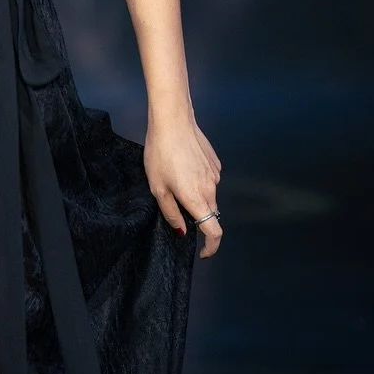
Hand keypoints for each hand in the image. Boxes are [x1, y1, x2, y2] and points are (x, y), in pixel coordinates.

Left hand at [144, 115, 222, 257]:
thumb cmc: (160, 153)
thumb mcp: (158, 188)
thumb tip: (182, 231)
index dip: (211, 247)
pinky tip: (183, 168)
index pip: (214, 232)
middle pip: (211, 215)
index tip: (202, 252)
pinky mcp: (215, 163)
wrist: (173, 121)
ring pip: (209, 197)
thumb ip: (171, 213)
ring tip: (175, 181)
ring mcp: (216, 175)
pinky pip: (209, 181)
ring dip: (196, 198)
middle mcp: (212, 189)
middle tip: (176, 209)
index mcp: (197, 199)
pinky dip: (199, 183)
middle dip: (197, 219)